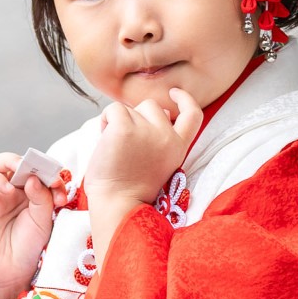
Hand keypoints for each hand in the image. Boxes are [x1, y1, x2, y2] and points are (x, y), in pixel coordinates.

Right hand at [0, 153, 72, 298]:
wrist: (9, 272)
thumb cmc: (28, 247)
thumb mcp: (43, 222)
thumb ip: (42, 198)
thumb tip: (33, 177)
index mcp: (34, 191)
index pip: (41, 170)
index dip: (50, 172)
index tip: (59, 184)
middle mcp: (14, 188)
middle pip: (20, 162)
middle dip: (33, 162)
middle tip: (43, 172)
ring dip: (11, 161)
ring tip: (22, 169)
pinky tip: (8, 190)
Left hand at [81, 88, 204, 215]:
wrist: (118, 205)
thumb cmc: (131, 190)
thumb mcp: (159, 164)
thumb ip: (161, 139)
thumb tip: (159, 113)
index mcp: (177, 148)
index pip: (193, 114)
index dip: (185, 99)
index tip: (174, 93)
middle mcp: (167, 137)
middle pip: (152, 106)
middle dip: (137, 118)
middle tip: (127, 145)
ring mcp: (147, 131)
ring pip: (131, 108)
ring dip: (120, 122)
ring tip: (116, 148)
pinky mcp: (124, 128)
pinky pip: (113, 110)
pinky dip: (105, 121)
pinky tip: (105, 141)